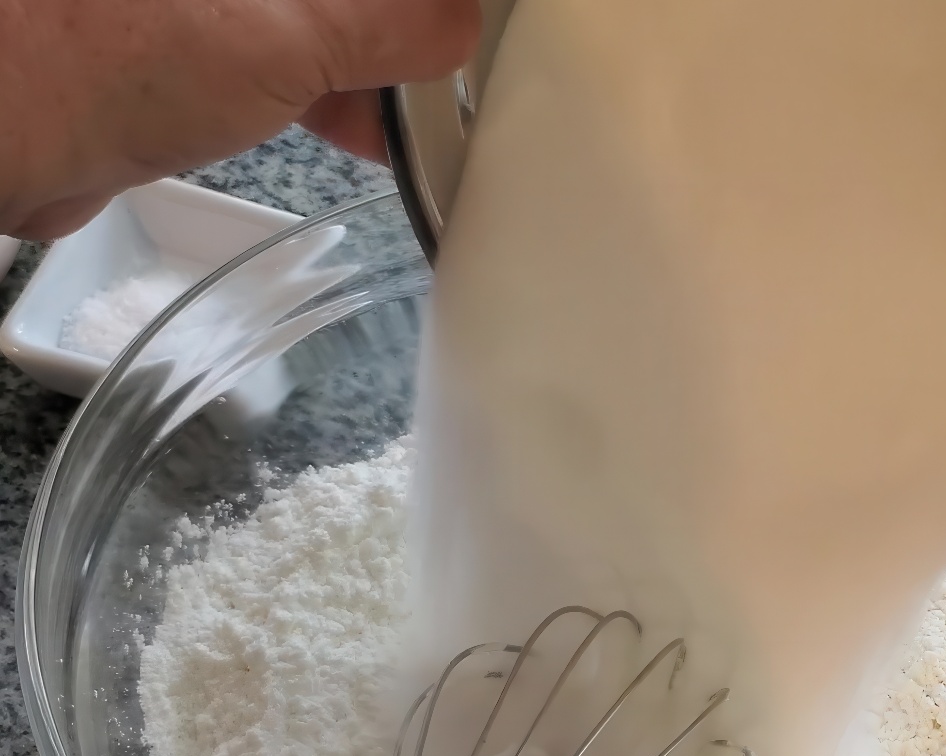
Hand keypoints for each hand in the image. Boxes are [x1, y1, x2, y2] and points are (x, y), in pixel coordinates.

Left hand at [0, 0, 479, 238]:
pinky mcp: (207, 39)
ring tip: (431, 114)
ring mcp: (231, 0)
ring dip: (388, 66)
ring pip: (336, 20)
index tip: (481, 24)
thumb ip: (394, 22)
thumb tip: (457, 26)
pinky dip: (344, 94)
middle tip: (463, 69)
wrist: (13, 126)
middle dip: (417, 28)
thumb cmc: (117, 54)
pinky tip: (377, 135)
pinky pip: (301, 56)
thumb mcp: (295, 33)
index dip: (437, 4)